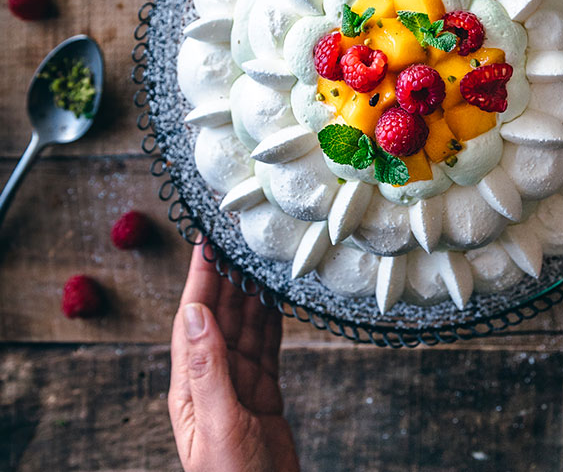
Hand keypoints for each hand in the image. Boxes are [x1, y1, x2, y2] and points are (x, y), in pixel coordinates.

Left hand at [169, 242, 298, 471]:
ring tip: (256, 256)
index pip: (193, 317)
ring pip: (244, 325)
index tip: (206, 240)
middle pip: (218, 314)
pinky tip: (275, 297)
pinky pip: (266, 344)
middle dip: (225, 273)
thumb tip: (195, 313)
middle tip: (236, 236)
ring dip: (249, 289)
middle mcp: (212, 378)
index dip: (200, 276)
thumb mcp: (220, 424)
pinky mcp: (263, 392)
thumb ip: (208, 368)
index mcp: (191, 385)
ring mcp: (238, 384)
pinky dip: (271, 317)